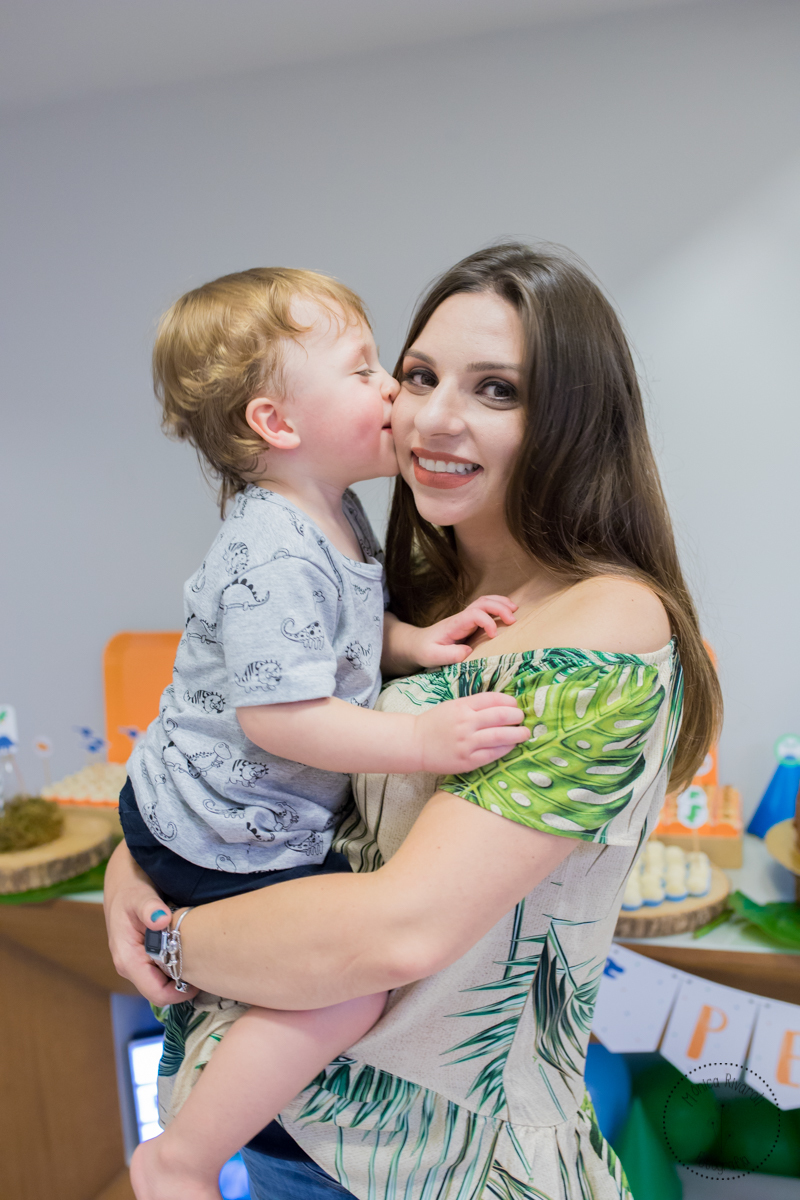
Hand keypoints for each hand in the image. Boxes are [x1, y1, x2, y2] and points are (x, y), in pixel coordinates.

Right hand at [103, 841, 197, 1003]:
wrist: (123, 881)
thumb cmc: (130, 889)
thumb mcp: (139, 896)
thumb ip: (149, 908)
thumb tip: (160, 919)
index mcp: (128, 960)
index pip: (157, 993)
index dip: (180, 992)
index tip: (201, 976)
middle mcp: (132, 966)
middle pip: (162, 991)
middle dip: (184, 984)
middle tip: (207, 964)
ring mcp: (138, 962)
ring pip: (164, 981)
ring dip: (183, 973)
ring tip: (202, 956)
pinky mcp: (146, 956)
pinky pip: (164, 969)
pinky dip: (179, 963)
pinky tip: (192, 949)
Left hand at [414, 596, 517, 666]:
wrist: (416, 644)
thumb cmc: (424, 650)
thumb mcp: (432, 656)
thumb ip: (449, 655)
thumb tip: (468, 652)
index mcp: (454, 624)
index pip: (474, 614)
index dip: (487, 622)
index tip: (494, 636)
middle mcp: (462, 618)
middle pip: (482, 603)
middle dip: (499, 607)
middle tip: (513, 620)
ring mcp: (466, 619)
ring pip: (484, 602)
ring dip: (500, 603)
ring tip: (515, 610)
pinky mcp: (470, 623)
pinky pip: (485, 610)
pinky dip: (498, 607)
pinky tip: (508, 613)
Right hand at [414, 692, 527, 773]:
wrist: (415, 743)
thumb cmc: (436, 723)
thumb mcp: (453, 706)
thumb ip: (474, 705)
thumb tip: (502, 705)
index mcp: (462, 706)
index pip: (492, 699)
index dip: (508, 701)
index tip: (515, 705)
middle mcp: (465, 723)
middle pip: (500, 716)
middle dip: (516, 716)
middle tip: (522, 718)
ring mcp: (466, 742)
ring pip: (499, 736)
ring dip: (516, 734)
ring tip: (524, 733)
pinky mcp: (467, 760)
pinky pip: (492, 754)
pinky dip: (505, 749)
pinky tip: (511, 746)